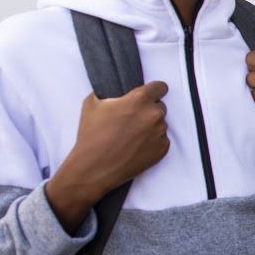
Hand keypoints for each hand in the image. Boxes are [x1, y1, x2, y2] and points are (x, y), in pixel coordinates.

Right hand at [46, 81, 168, 231]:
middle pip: (160, 106)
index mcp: (139, 100)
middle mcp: (154, 115)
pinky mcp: (162, 149)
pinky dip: (152, 142)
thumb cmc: (92, 135)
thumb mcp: (92, 103)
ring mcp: (160, 133)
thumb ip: (110, 92)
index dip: (154, 90)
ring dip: (150, 127)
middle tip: (132, 120)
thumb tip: (117, 90)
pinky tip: (136, 146)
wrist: (94, 167)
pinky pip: (162, 139)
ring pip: (160, 124)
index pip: (160, 87)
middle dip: (149, 110)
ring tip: (131, 136)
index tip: (149, 95)